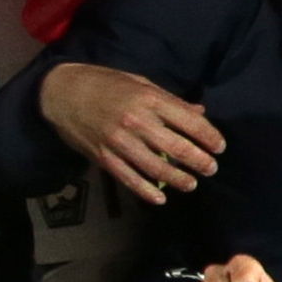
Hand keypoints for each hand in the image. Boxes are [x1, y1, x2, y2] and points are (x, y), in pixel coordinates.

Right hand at [41, 60, 224, 201]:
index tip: (220, 147)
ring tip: (191, 184)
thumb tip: (200, 112)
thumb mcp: (141, 83)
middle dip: (200, 161)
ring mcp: (119, 141)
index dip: (209, 136)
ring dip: (179, 179)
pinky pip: (129, 178)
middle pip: (177, 148)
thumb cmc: (105, 83)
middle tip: (211, 168)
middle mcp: (137, 121)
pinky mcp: (104, 157)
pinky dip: (146, 191)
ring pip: (156, 167)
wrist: (61, 92)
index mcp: (149, 99)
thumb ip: (171, 100)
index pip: (190, 121)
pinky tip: (161, 198)